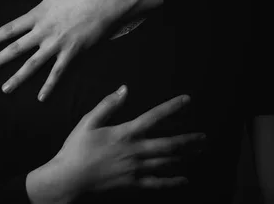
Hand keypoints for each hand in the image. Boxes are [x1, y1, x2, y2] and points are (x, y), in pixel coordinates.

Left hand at [0, 0, 161, 100]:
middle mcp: (43, 31)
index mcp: (37, 14)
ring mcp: (57, 44)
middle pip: (16, 48)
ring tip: (5, 88)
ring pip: (33, 64)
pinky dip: (49, 86)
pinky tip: (41, 97)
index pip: (10, 29)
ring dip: (17, 77)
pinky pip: (58, 72)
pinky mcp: (72, 53)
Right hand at [26, 88, 203, 202]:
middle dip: (189, 140)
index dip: (172, 107)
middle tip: (204, 138)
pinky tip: (184, 179)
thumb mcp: (88, 122)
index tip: (187, 100)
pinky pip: (157, 184)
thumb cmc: (76, 149)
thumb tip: (124, 89)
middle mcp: (134, 151)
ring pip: (166, 163)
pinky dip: (173, 181)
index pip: (154, 117)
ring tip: (199, 153)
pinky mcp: (132, 184)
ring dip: (185, 157)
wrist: (69, 179)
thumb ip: (108, 105)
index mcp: (125, 133)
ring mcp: (135, 170)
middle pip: (169, 145)